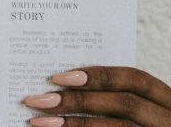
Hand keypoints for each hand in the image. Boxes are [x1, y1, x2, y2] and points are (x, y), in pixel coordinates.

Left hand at [23, 65, 170, 125]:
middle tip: (38, 100)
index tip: (58, 77)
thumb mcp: (138, 108)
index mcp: (164, 99)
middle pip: (124, 104)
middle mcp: (167, 119)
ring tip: (40, 122)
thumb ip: (111, 95)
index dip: (98, 75)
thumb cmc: (139, 122)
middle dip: (78, 101)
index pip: (134, 79)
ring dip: (74, 124)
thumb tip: (62, 83)